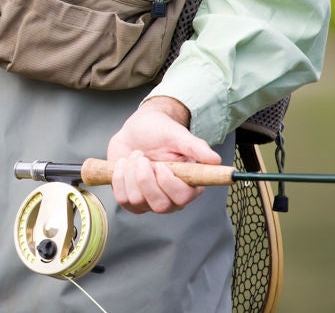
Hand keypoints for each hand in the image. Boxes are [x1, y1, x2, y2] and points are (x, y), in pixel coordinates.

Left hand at [106, 96, 221, 213]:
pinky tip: (123, 164)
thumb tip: (215, 160)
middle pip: (160, 205)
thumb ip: (195, 147)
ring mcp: (150, 200)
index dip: (168, 184)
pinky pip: (122, 199)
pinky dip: (118, 178)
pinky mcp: (131, 198)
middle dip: (145, 179)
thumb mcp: (177, 134)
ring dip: (130, 174)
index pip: (183, 198)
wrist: (136, 129)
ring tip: (135, 156)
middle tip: (142, 157)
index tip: (160, 165)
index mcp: (189, 184)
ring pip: (137, 201)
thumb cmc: (159, 131)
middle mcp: (171, 197)